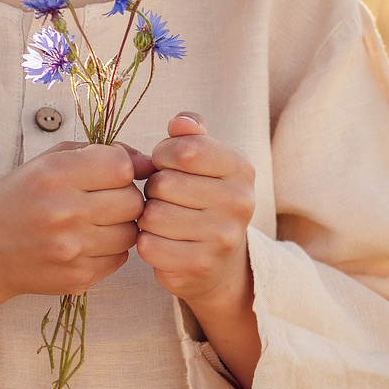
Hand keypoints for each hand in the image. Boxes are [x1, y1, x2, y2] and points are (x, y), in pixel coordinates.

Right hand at [0, 140, 145, 305]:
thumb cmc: (17, 200)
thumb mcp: (46, 162)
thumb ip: (96, 153)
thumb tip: (146, 161)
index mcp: (54, 174)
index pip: (121, 166)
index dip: (122, 168)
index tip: (109, 173)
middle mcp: (64, 212)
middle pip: (133, 201)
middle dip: (124, 197)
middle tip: (103, 199)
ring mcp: (72, 249)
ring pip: (131, 232)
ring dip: (120, 225)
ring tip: (94, 221)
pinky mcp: (78, 277)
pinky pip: (120, 258)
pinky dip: (110, 249)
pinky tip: (86, 242)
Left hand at [135, 112, 256, 312]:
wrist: (220, 261)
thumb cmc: (203, 198)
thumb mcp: (206, 161)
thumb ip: (191, 135)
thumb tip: (179, 122)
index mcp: (241, 168)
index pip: (185, 149)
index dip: (163, 155)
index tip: (166, 164)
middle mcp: (239, 202)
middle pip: (164, 183)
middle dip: (154, 188)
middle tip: (165, 197)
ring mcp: (222, 237)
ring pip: (153, 215)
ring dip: (148, 217)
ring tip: (163, 218)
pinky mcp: (200, 265)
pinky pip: (149, 245)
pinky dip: (146, 242)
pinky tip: (161, 241)